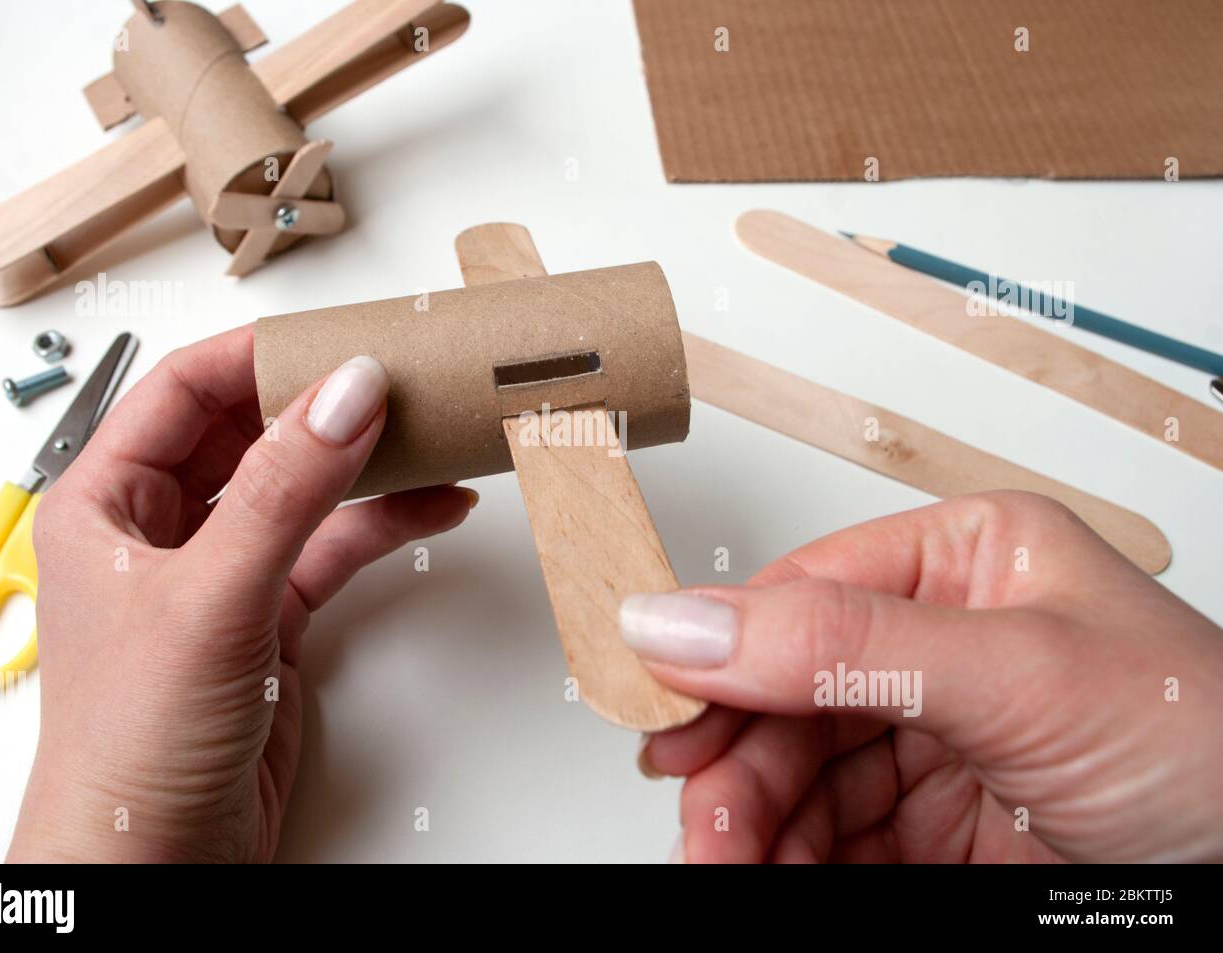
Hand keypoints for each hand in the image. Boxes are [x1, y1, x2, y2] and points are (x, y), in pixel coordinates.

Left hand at [7, 326, 474, 862]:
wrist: (158, 866)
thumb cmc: (129, 746)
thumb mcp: (210, 596)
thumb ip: (284, 489)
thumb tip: (345, 393)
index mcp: (105, 502)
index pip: (185, 390)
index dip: (263, 357)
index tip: (342, 341)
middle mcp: (161, 529)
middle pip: (252, 432)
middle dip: (326, 405)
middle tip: (401, 376)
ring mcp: (221, 573)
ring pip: (302, 489)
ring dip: (368, 463)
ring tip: (434, 432)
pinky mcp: (270, 618)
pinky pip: (333, 547)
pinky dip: (385, 524)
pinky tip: (433, 506)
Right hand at [621, 492, 1222, 862]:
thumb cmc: (1218, 750)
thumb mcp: (1019, 675)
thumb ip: (842, 648)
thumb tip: (683, 620)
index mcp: (964, 565)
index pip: (801, 597)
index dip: (718, 654)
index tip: (658, 712)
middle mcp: (942, 646)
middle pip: (786, 697)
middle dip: (738, 764)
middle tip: (705, 823)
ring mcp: (937, 741)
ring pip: (799, 776)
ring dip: (755, 824)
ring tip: (734, 863)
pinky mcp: (941, 829)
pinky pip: (835, 838)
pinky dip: (795, 861)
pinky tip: (777, 873)